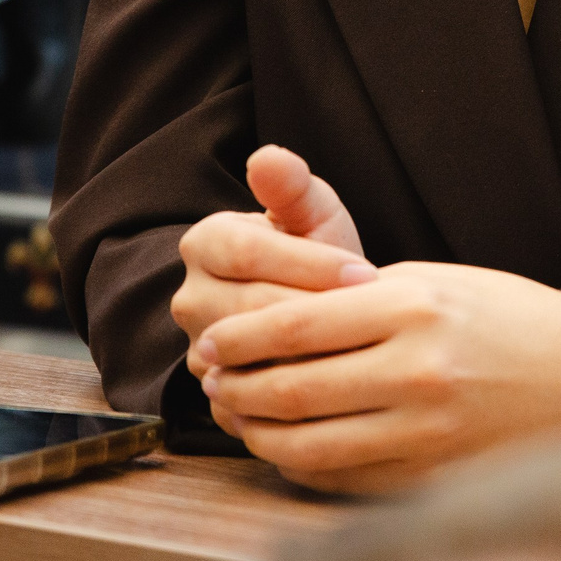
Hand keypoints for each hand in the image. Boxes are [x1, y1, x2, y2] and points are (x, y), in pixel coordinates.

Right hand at [172, 145, 374, 380]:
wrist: (316, 311)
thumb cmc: (315, 252)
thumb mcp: (311, 212)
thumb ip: (292, 186)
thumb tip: (267, 157)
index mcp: (204, 243)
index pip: (246, 252)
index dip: (310, 263)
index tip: (364, 272)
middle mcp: (189, 299)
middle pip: (248, 308)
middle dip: (316, 312)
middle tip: (371, 318)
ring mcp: (200, 352)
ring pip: (251, 359)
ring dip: (310, 357)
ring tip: (361, 350)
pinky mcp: (218, 398)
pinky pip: (256, 403)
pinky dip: (299, 398)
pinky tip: (342, 386)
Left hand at [197, 260, 560, 492]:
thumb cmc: (506, 319)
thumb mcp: (438, 282)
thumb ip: (360, 299)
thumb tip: (274, 323)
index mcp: (414, 308)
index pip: (296, 326)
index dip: (240, 337)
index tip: (211, 341)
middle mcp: (417, 371)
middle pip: (291, 389)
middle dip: (234, 387)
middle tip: (210, 380)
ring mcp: (424, 432)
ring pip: (307, 444)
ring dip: (257, 434)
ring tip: (238, 416)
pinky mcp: (431, 477)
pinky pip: (341, 478)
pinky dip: (300, 465)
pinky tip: (285, 447)